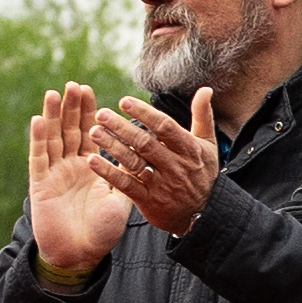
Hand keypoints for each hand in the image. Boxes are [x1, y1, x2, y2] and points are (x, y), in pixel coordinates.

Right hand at [26, 86, 140, 280]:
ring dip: (53, 116)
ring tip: (55, 93)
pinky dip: (38, 139)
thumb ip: (127, 175)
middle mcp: (70, 167)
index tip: (91, 91)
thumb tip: (143, 154)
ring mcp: (54, 174)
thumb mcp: (122, 200)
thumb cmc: (102, 232)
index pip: (89, 134)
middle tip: (75, 85)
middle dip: (72, 108)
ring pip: (52, 138)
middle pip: (69, 130)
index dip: (89, 113)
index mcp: (90, 168)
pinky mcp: (40, 185)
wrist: (82, 257)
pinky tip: (38, 119)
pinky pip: (38, 158)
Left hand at [89, 88, 221, 237]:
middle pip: (145, 143)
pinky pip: (126, 185)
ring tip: (94, 132)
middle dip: (122, 128)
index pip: (165, 127)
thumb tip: (205, 88)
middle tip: (101, 114)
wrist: (204, 214)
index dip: (144, 113)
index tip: (124, 101)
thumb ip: (203, 115)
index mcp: (189, 149)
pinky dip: (109, 173)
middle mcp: (175, 166)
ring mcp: (161, 184)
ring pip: (134, 163)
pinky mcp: (149, 201)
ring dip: (112, 147)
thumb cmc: (202, 173)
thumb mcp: (208, 144)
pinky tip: (93, 161)